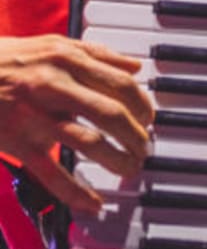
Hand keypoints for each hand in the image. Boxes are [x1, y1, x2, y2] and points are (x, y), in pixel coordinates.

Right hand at [0, 34, 153, 214]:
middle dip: (138, 136)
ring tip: (130, 168)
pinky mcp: (15, 141)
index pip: (122, 85)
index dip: (144, 106)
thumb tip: (135, 66)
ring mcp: (33, 115)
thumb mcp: (51, 45)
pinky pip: (51, 171)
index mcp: (66, 59)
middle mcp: (53, 85)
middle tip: (145, 148)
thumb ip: (95, 54)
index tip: (150, 119)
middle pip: (113, 114)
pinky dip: (76, 192)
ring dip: (118, 160)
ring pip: (89, 142)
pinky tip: (93, 204)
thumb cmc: (5, 59)